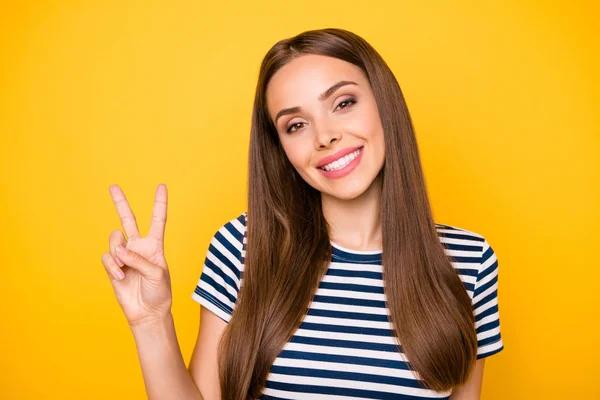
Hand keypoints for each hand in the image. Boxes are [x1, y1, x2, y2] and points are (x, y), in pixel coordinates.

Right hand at [101, 184, 172, 326]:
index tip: (162, 186)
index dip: (159, 203)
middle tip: (113, 186)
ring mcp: (125, 256)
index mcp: (155, 245)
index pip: (158, 220)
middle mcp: (138, 246)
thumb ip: (139, 259)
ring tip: (123, 267)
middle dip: (120, 203)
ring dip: (118, 251)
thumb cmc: (159, 293)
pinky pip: (107, 258)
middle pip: (128, 220)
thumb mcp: (157, 274)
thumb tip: (120, 250)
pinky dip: (113, 266)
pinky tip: (120, 276)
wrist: (148, 312)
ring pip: (114, 239)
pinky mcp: (113, 267)